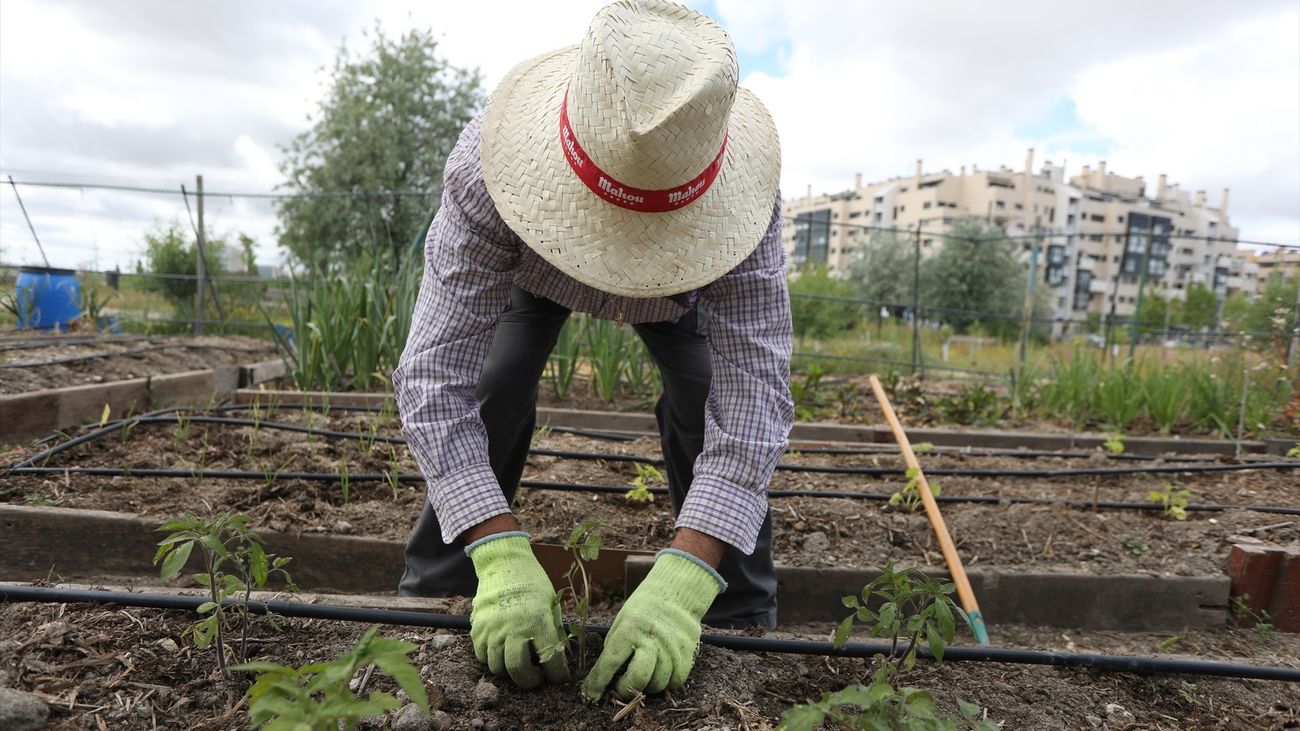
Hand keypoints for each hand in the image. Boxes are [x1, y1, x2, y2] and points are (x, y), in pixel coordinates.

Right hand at [465, 532, 569, 687]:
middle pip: (518, 671)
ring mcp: (492, 630)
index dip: (558, 675)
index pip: (551, 660)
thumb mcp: (552, 604)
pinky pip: (482, 656)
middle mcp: (513, 629)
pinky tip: (503, 651)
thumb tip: (558, 656)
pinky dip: (493, 659)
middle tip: (537, 676)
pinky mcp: (477, 629)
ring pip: (498, 667)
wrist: (504, 563)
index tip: (559, 677)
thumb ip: (554, 631)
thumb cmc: (533, 583)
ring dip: (510, 670)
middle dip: (530, 680)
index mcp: (538, 622)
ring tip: (519, 662)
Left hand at [581, 549, 724, 700]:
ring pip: (657, 684)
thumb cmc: (644, 607)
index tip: (590, 695)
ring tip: (643, 674)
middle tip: (620, 686)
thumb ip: (614, 644)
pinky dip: (666, 682)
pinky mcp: (687, 655)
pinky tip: (660, 672)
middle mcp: (652, 641)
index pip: (610, 663)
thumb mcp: (622, 619)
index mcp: (630, 630)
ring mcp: (672, 649)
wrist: (678, 593)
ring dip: (646, 686)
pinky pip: (675, 682)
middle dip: (625, 689)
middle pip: (638, 680)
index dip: (598, 682)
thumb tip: (607, 672)